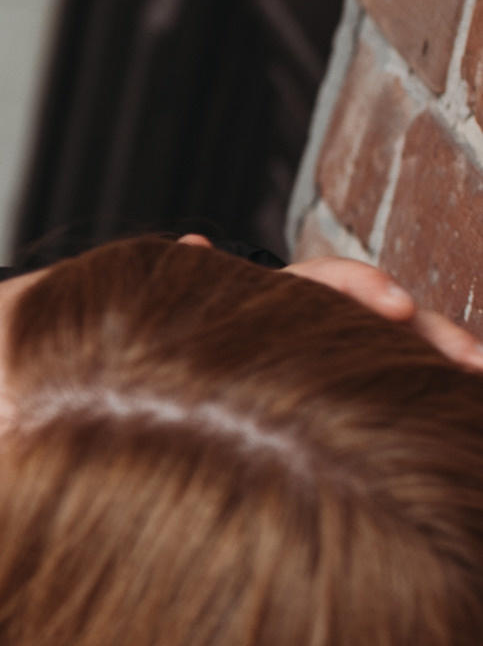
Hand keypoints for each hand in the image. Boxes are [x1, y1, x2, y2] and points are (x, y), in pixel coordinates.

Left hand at [175, 231, 482, 371]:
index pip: (335, 278)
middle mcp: (337, 315)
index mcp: (295, 293)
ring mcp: (360, 346)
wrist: (214, 365)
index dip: (367, 286)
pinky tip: (469, 400)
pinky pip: (411, 382)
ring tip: (481, 374)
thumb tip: (192, 244)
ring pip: (413, 349)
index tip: (396, 304)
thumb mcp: (207, 307)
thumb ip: (202, 283)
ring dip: (451, 360)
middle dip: (435, 333)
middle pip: (394, 317)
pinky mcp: (373, 380)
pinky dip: (442, 389)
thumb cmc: (212, 333)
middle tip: (470, 357)